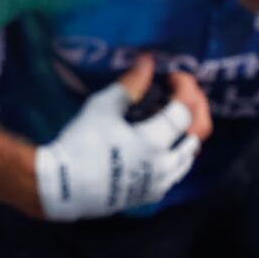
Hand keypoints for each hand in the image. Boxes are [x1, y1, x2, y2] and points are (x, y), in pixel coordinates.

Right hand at [33, 58, 207, 219]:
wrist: (62, 187)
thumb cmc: (80, 144)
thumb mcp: (102, 108)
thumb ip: (130, 84)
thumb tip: (147, 61)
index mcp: (153, 142)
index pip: (184, 110)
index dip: (184, 88)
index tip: (172, 77)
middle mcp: (162, 165)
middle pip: (196, 134)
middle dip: (195, 111)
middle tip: (181, 97)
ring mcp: (157, 183)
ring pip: (187, 158)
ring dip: (186, 136)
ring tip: (173, 124)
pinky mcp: (148, 195)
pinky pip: (173, 175)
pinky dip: (174, 157)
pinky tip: (161, 149)